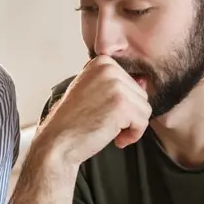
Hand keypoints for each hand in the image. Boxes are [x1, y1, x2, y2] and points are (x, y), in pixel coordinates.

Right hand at [37, 56, 151, 165]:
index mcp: (102, 62)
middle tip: (105, 123)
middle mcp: (109, 69)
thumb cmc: (73, 121)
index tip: (104, 112)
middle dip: (128, 115)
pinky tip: (115, 139)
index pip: (131, 83)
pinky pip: (143, 122)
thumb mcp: (93, 92)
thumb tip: (145, 82)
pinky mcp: (122, 105)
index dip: (121, 104)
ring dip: (131, 126)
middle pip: (141, 95)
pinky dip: (133, 135)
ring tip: (109, 131)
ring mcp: (116, 86)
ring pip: (144, 109)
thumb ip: (116, 84)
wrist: (58, 142)